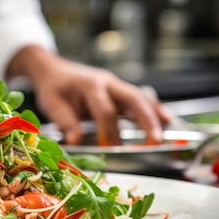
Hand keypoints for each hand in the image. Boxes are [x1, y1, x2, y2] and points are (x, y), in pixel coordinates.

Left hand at [6, 46, 170, 145]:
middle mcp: (108, 83)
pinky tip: (167, 121)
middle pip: (133, 99)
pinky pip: (141, 99)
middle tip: (155, 141)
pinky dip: (155, 109)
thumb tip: (75, 142)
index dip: (109, 131)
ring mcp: (116, 85)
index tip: (110, 149)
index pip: (105, 110)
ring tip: (166, 134)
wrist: (53, 69)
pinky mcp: (120, 91)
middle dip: (146, 120)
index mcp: (90, 85)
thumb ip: (65, 122)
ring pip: (141, 98)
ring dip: (155, 116)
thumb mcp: (51, 104)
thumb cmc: (53, 87)